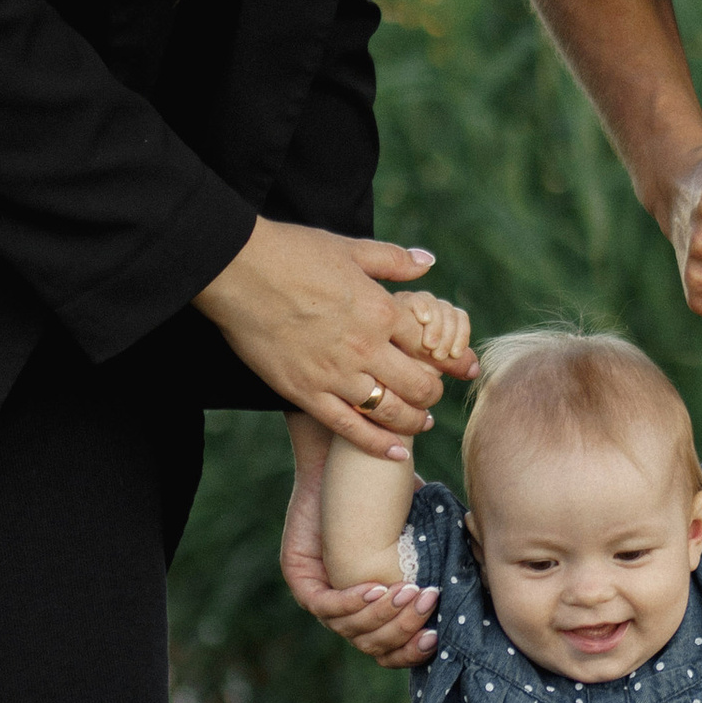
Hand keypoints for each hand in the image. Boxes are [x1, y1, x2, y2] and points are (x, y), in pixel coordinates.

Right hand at [194, 223, 478, 456]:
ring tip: (419, 422)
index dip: (453, 360)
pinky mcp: (306, 393)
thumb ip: (393, 260)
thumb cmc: (292, 252)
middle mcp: (365, 347)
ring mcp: (335, 374)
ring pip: (390, 411)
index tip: (464, 368)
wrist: (237, 270)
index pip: (432, 345)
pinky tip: (396, 453)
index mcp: (381, 310)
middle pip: (419, 384)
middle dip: (432, 393)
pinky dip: (378, 445)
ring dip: (412, 421)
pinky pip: (350, 428)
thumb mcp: (350, 249)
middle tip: (432, 395)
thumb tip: (428, 262)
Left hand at [279, 418, 440, 663]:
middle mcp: (347, 611)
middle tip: (428, 600)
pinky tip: (377, 588)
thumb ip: (445, 556)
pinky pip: (327, 607)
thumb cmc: (387, 492)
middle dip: (404, 629)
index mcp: (376, 607)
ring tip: (409, 591)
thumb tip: (485, 577)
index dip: (413, 651)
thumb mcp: (424, 531)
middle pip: (373, 647)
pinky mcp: (301, 581)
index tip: (437, 635)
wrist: (344, 459)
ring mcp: (322, 599)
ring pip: (352, 630)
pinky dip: (354, 602)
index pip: (391, 650)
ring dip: (384, 615)